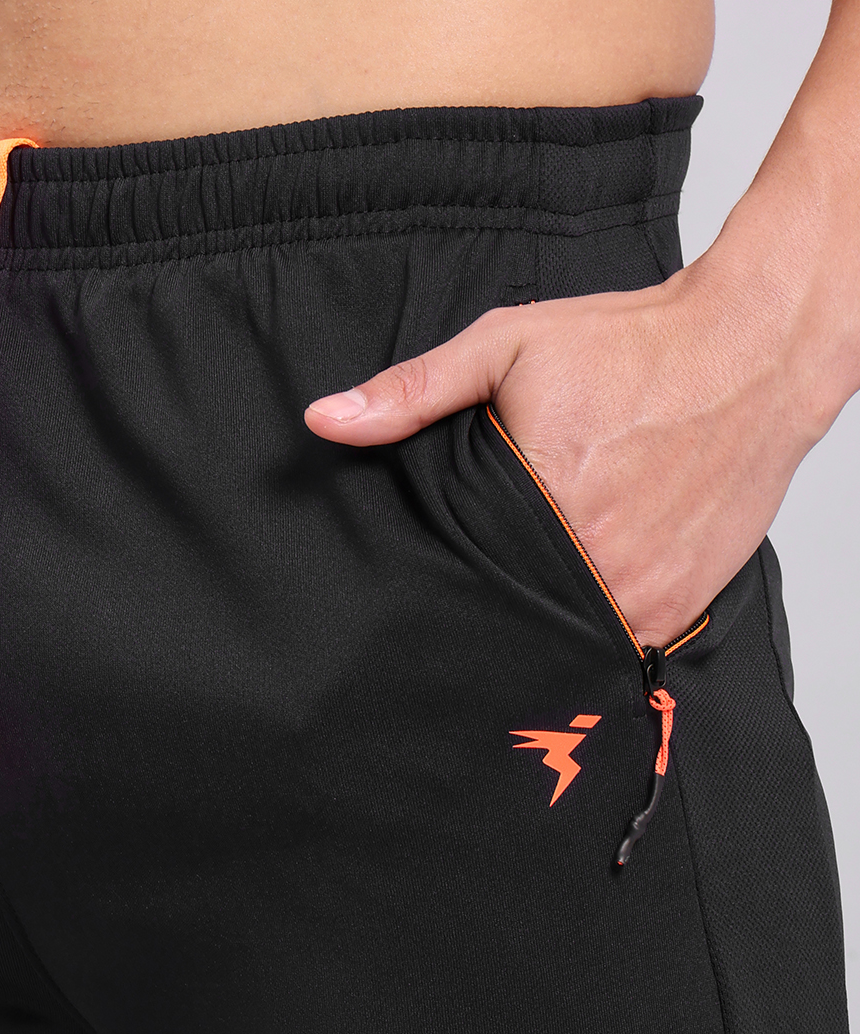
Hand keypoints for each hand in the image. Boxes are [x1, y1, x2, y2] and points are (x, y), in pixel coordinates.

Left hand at [304, 247, 832, 648]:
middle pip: (509, 613)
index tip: (435, 578)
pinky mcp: (676, 608)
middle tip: (483, 578)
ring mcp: (638, 595)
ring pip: (562, 637)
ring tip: (540, 576)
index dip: (440, 582)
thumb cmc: (632, 346)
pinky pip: (617, 641)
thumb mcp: (509, 347)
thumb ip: (414, 392)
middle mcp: (590, 563)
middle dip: (489, 602)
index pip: (458, 577)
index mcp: (537, 505)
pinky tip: (587, 582)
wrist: (754, 350)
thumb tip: (326, 420)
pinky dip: (596, 620)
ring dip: (543, 616)